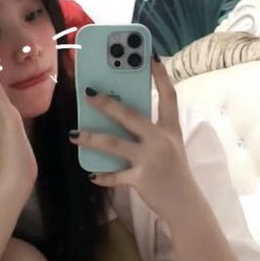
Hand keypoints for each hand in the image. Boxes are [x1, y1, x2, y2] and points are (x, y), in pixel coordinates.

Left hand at [68, 57, 195, 221]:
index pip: (169, 95)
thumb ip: (150, 132)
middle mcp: (161, 140)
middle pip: (130, 115)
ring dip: (91, 138)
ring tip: (73, 135)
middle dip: (107, 103)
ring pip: (114, 143)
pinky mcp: (141, 179)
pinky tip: (92, 174)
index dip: (160, 75)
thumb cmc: (174, 173)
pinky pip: (115, 175)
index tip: (151, 55)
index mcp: (171, 129)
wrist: (186, 205)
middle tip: (88, 93)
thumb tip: (118, 117)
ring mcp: (150, 159)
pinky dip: (102, 176)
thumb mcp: (169, 147)